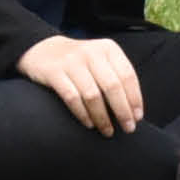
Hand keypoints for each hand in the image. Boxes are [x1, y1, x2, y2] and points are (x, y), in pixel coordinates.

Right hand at [13, 33, 143, 133]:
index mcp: (107, 48)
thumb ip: (116, 76)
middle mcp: (90, 52)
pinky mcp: (54, 72)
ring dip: (102, 117)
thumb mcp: (101, 59)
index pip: (127, 76)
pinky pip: (72, 98)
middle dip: (122, 111)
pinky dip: (82, 114)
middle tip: (128, 128)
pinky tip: (89, 124)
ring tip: (107, 131)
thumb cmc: (80, 62)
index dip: (134, 99)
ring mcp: (71, 62)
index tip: (137, 118)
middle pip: (112, 86)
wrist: (43, 50)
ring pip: (92, 95)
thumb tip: (133, 109)